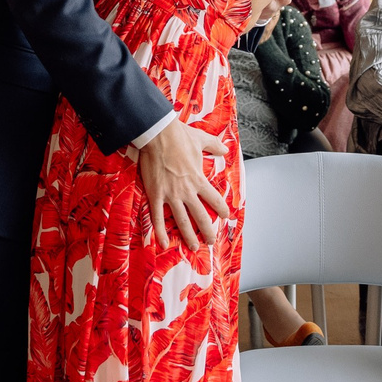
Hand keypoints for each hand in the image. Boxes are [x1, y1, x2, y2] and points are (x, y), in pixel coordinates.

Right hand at [138, 119, 229, 251]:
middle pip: (200, 216)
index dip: (221, 209)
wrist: (158, 134)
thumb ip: (214, 146)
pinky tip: (163, 243)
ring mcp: (171, 195)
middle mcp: (187, 191)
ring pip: (182, 221)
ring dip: (189, 236)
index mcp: (199, 179)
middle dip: (207, 230)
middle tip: (210, 241)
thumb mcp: (201, 139)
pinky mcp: (156, 194)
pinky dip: (160, 231)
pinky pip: (157, 217)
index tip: (226, 216)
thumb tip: (225, 149)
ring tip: (194, 246)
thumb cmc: (179, 136)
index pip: (214, 199)